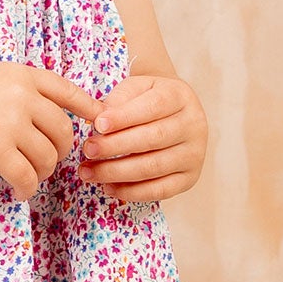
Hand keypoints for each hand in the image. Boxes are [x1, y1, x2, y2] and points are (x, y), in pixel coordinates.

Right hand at [0, 63, 101, 201]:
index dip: (89, 109)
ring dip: (43, 173)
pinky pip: (25, 176)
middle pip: (63, 131)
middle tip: (48, 161)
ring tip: (30, 176)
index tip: (98, 124)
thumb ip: (22, 89)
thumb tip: (55, 114)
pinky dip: (27, 189)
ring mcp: (9, 123)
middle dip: (60, 152)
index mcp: (23, 75)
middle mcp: (21, 96)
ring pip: (47, 158)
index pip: (69, 91)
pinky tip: (19, 192)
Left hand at [79, 73, 207, 201]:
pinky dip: (131, 192)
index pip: (153, 107)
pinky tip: (108, 187)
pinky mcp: (189, 178)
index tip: (98, 125)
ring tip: (88, 172)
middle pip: (153, 139)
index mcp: (179, 97)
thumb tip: (99, 124)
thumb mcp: (134, 89)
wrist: (172, 114)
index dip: (124, 118)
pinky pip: (159, 190)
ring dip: (116, 172)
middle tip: (88, 150)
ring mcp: (194, 154)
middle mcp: (194, 125)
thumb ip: (117, 101)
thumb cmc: (146, 100)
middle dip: (115, 147)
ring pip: (153, 167)